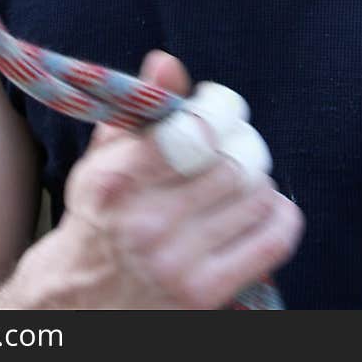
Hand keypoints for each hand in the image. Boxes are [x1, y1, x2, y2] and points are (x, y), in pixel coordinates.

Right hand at [12, 50, 303, 309]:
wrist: (82, 299)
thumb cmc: (100, 214)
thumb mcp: (105, 157)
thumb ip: (140, 107)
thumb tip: (167, 62)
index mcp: (118, 180)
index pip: (196, 131)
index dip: (222, 112)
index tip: (222, 111)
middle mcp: (146, 224)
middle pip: (234, 164)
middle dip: (243, 146)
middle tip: (236, 145)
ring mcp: (177, 264)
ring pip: (257, 197)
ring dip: (259, 181)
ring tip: (242, 179)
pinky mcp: (204, 295)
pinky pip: (272, 239)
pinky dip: (279, 216)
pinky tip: (262, 208)